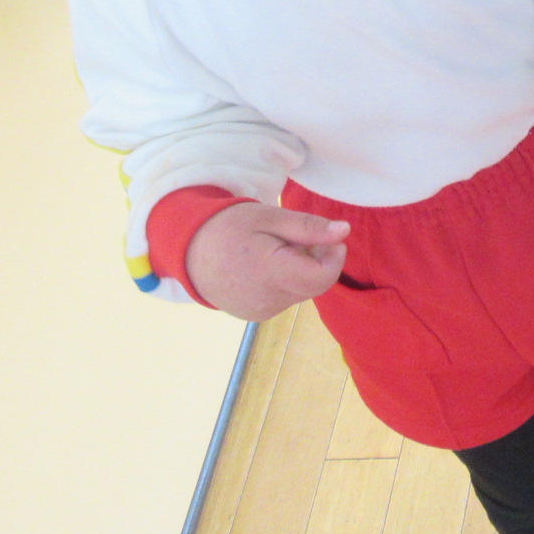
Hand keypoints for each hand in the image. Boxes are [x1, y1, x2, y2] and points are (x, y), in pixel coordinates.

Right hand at [184, 201, 347, 320]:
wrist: (188, 251)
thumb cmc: (229, 227)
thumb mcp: (270, 217)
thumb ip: (308, 227)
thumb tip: (345, 232)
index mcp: (271, 272)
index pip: (323, 276)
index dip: (334, 256)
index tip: (327, 236)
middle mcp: (269, 300)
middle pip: (315, 283)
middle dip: (316, 260)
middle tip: (295, 238)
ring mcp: (262, 312)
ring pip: (302, 291)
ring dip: (300, 270)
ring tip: (273, 250)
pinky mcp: (256, 315)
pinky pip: (285, 298)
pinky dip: (285, 281)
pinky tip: (264, 266)